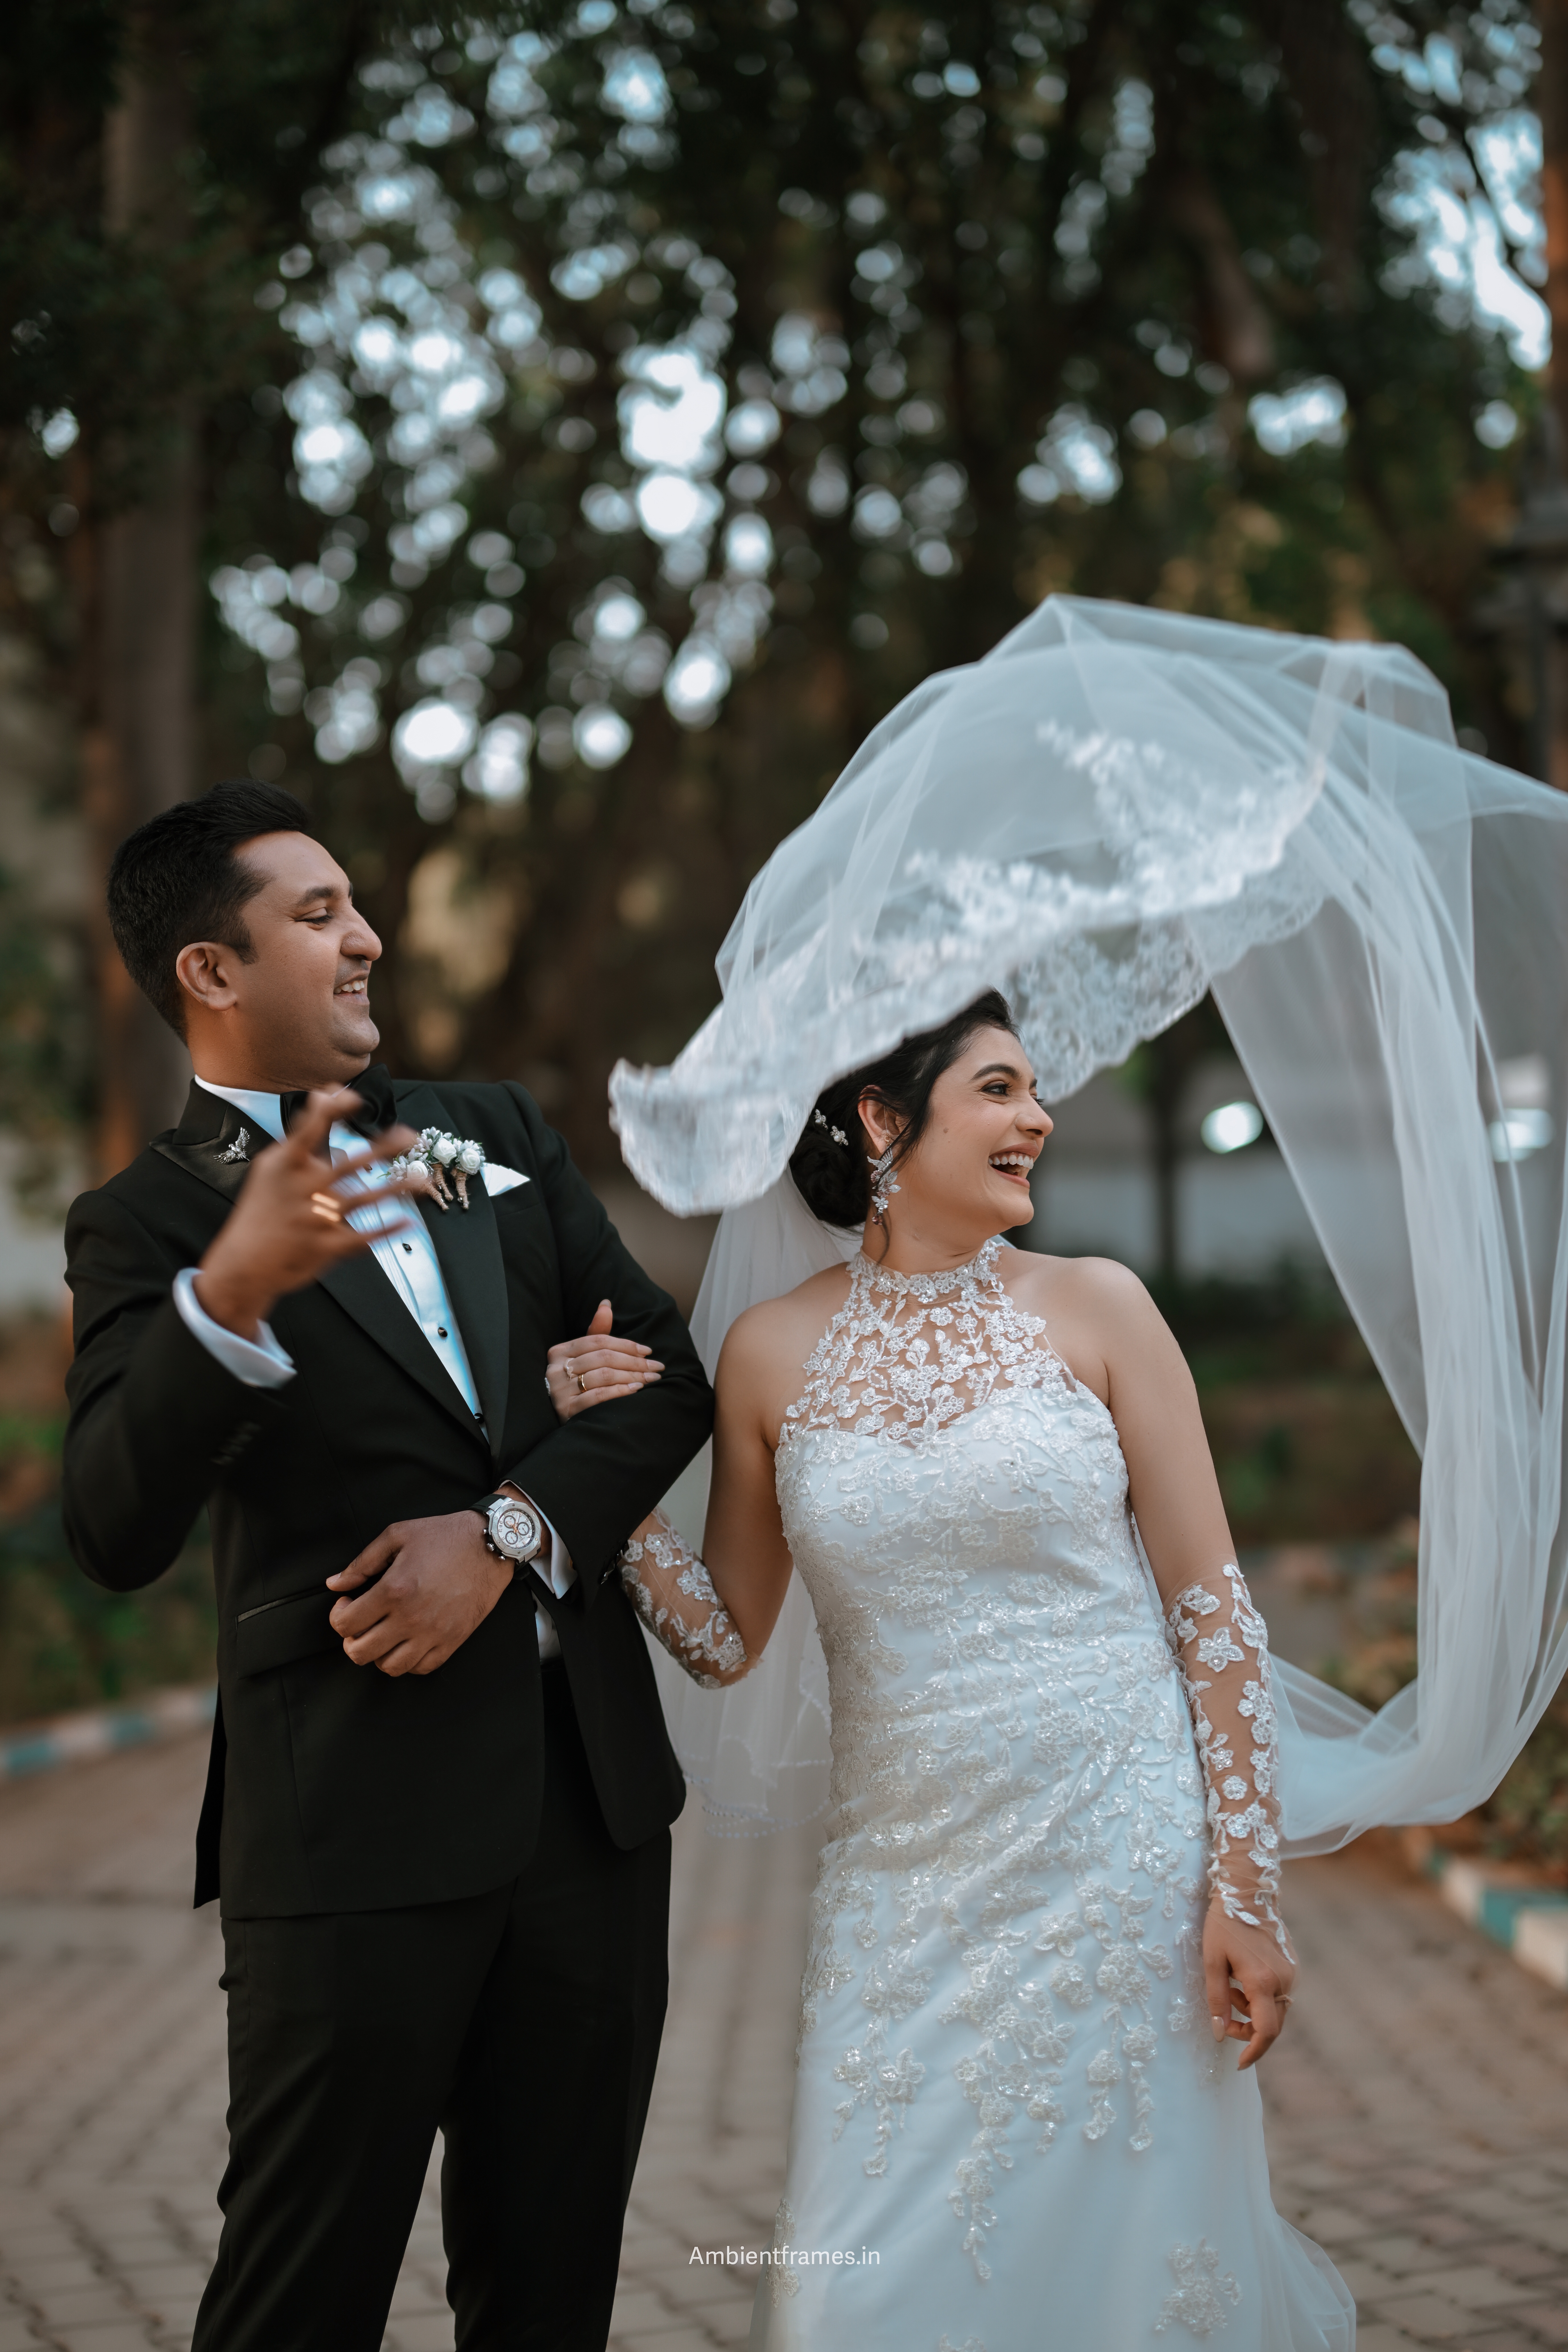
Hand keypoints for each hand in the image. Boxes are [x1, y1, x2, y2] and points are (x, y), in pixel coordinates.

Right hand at [195, 1088, 421, 1340]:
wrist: (244, 1263)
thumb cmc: (262, 1208)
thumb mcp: (272, 1167)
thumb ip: (302, 1132)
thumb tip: (326, 1094)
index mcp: (287, 1166)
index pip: (310, 1131)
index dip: (332, 1112)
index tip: (354, 1098)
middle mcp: (304, 1189)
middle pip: (350, 1163)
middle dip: (384, 1148)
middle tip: (410, 1135)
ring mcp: (318, 1218)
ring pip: (366, 1199)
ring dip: (397, 1188)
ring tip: (422, 1178)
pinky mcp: (327, 1246)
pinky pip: (364, 1236)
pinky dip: (388, 1230)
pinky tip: (408, 1221)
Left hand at [325, 1509, 512, 1675]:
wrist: (491, 1544)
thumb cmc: (445, 1537)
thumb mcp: (398, 1535)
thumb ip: (362, 1562)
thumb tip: (336, 1583)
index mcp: (394, 1590)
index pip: (345, 1624)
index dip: (338, 1615)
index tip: (348, 1603)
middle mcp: (411, 1618)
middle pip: (361, 1653)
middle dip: (351, 1640)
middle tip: (360, 1623)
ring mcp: (433, 1633)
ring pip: (389, 1667)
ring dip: (378, 1653)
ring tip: (383, 1634)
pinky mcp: (452, 1641)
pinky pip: (421, 1667)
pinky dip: (408, 1660)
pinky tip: (407, 1640)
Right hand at [546, 1299, 662, 1420]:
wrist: (557, 1414)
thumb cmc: (576, 1381)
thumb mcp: (584, 1356)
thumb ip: (596, 1332)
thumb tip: (606, 1304)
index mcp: (559, 1351)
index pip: (598, 1341)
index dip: (626, 1344)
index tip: (648, 1351)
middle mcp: (556, 1369)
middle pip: (603, 1358)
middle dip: (635, 1362)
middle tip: (656, 1367)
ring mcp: (560, 1390)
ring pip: (603, 1376)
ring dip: (632, 1376)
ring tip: (650, 1378)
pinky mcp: (567, 1409)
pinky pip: (599, 1396)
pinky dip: (620, 1391)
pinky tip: (636, 1389)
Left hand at [1203, 1899, 1294, 2069]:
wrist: (1247, 1892)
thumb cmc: (1223, 1924)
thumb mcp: (1212, 1962)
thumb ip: (1217, 2001)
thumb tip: (1219, 2034)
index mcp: (1263, 1982)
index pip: (1265, 2031)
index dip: (1253, 2051)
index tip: (1239, 2063)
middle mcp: (1284, 1981)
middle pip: (1271, 2025)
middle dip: (1247, 2030)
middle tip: (1225, 2020)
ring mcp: (1292, 1973)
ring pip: (1274, 2010)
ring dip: (1251, 2010)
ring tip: (1230, 1984)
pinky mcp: (1293, 1966)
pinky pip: (1278, 1994)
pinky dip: (1260, 1997)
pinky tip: (1243, 1977)